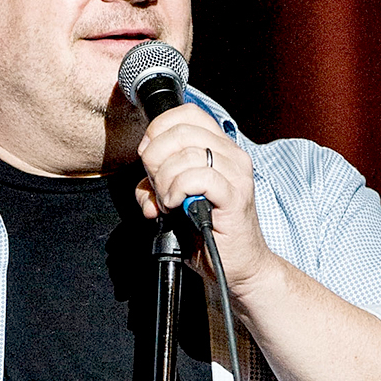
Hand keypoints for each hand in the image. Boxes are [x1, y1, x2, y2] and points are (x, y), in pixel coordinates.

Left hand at [134, 103, 275, 301]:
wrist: (238, 266)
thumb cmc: (209, 233)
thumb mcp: (175, 203)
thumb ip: (156, 188)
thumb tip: (141, 189)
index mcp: (220, 148)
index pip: (188, 113)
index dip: (159, 128)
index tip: (147, 155)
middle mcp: (232, 155)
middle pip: (181, 131)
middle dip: (155, 157)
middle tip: (155, 184)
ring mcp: (236, 175)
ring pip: (187, 154)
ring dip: (165, 180)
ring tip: (167, 201)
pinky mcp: (234, 197)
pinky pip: (199, 178)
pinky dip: (178, 190)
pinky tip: (176, 205)